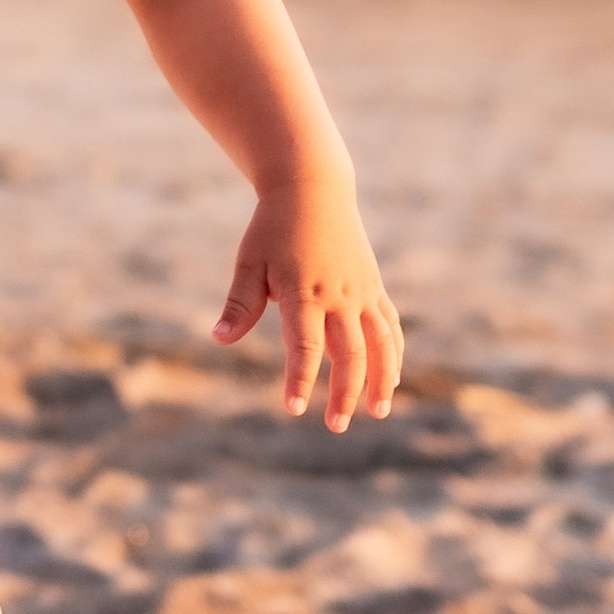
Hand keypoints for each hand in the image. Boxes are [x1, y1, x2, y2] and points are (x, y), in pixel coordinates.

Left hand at [213, 182, 401, 431]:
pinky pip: (389, 325)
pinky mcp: (373, 286)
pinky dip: (394, 353)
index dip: (300, 379)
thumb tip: (219, 338)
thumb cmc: (273, 227)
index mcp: (304, 291)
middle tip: (335, 426)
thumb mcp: (250, 261)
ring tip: (378, 412)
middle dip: (344, 393)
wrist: (312, 188)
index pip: (304, 346)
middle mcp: (339, 295)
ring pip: (381, 343)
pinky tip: (391, 378)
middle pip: (349, 353)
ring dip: (381, 379)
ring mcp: (361, 291)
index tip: (292, 408)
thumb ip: (239, 303)